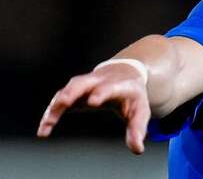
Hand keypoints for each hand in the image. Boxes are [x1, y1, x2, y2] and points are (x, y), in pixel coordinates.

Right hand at [37, 63, 151, 153]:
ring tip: (48, 120)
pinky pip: (59, 100)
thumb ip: (137, 128)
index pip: (110, 87)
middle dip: (73, 91)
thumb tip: (137, 149)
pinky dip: (51, 113)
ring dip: (57, 103)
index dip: (101, 92)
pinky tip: (44, 129)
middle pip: (83, 82)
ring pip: (68, 89)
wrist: (124, 72)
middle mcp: (99, 81)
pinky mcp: (74, 90)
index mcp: (119, 85)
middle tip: (64, 101)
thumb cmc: (132, 95)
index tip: (93, 102)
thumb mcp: (140, 110)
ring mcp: (85, 83)